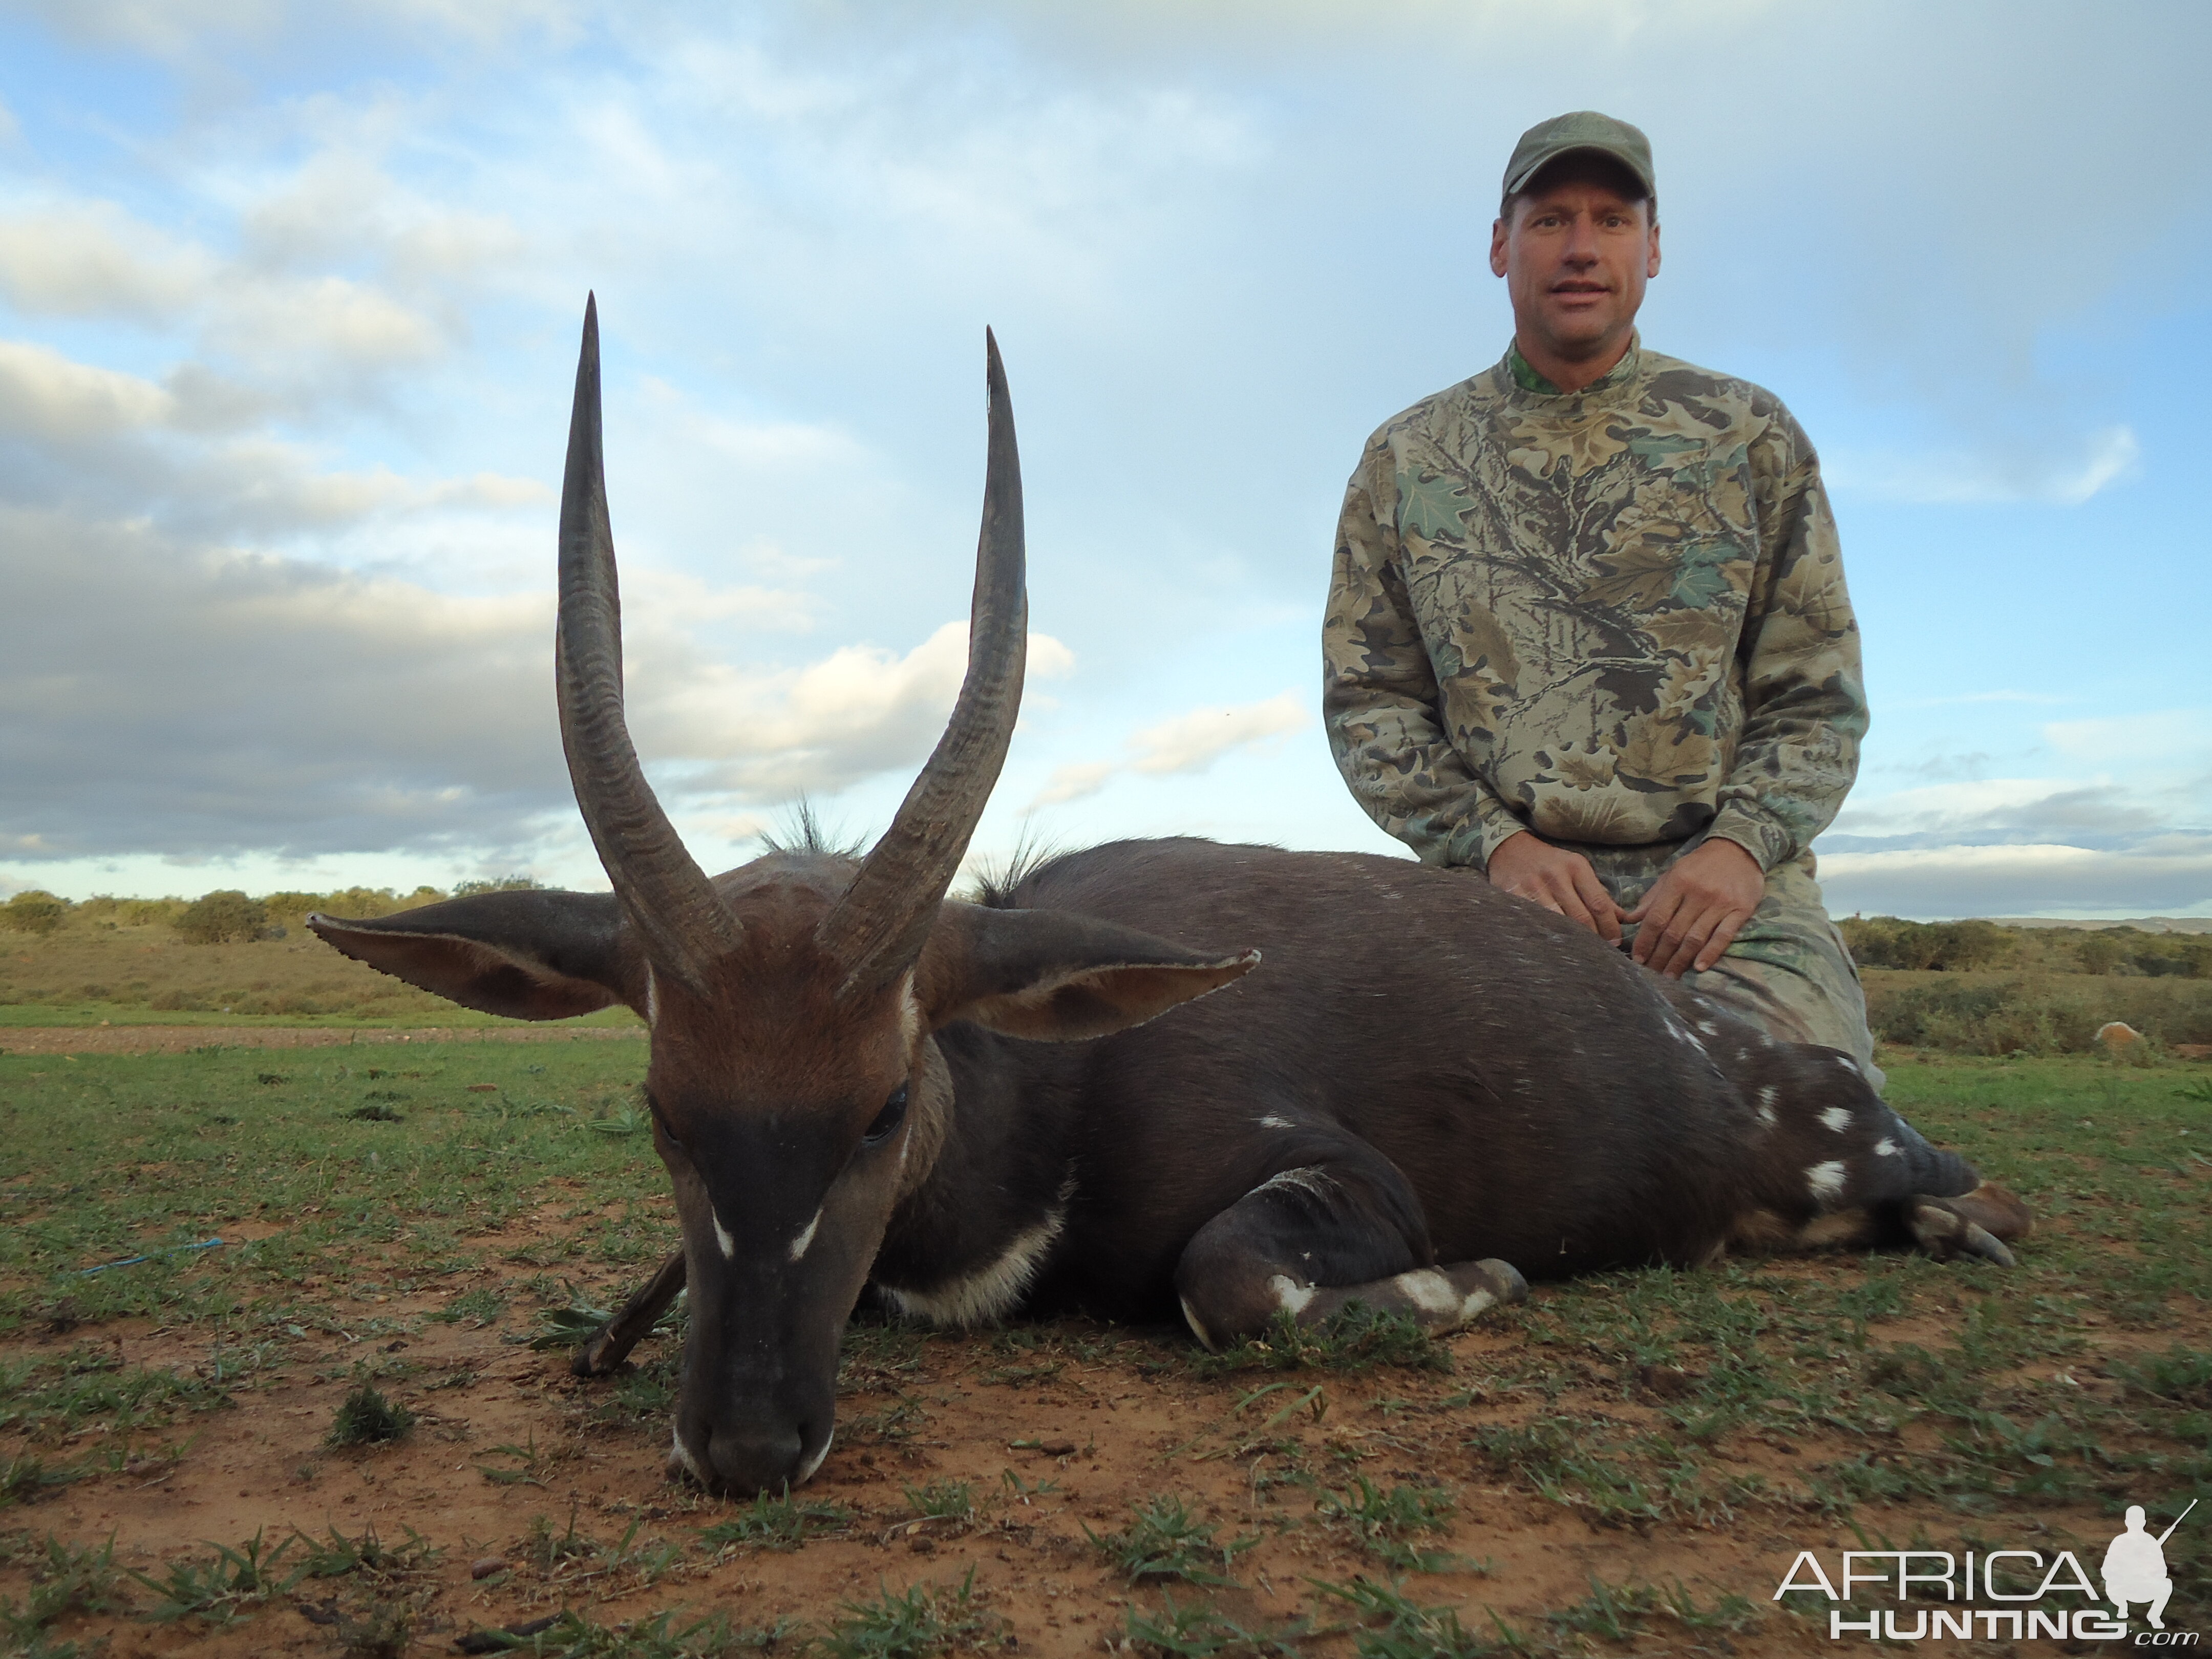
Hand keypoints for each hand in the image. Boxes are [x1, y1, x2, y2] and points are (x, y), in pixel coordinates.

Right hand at [1484, 831, 1625, 944]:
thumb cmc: (1549, 862)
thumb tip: (1622, 917)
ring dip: (1572, 941)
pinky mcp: (1516, 896)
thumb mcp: (1576, 868)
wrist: (1510, 849)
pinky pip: (1535, 923)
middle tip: (1600, 953)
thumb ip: (1598, 893)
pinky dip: (1546, 936)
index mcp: (1576, 867)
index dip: (1610, 927)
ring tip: (1580, 954)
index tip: (1615, 942)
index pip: (1599, 904)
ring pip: (1559, 923)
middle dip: (1594, 938)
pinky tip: (1553, 946)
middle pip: (1581, 917)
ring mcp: (1534, 887)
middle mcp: (1556, 875)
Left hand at [1626, 839, 1764, 976]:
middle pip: (1674, 932)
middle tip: (1651, 975)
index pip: (1656, 918)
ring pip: (1696, 938)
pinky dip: (1710, 954)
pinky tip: (1698, 968)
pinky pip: (1723, 936)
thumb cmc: (1701, 864)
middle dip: (1660, 957)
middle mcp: (1698, 893)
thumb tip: (1630, 920)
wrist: (1740, 849)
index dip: (1645, 941)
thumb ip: (1653, 898)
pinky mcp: (1741, 910)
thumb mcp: (1673, 873)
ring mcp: (1721, 903)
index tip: (1637, 958)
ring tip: (1670, 977)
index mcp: (1678, 882)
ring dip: (1680, 961)